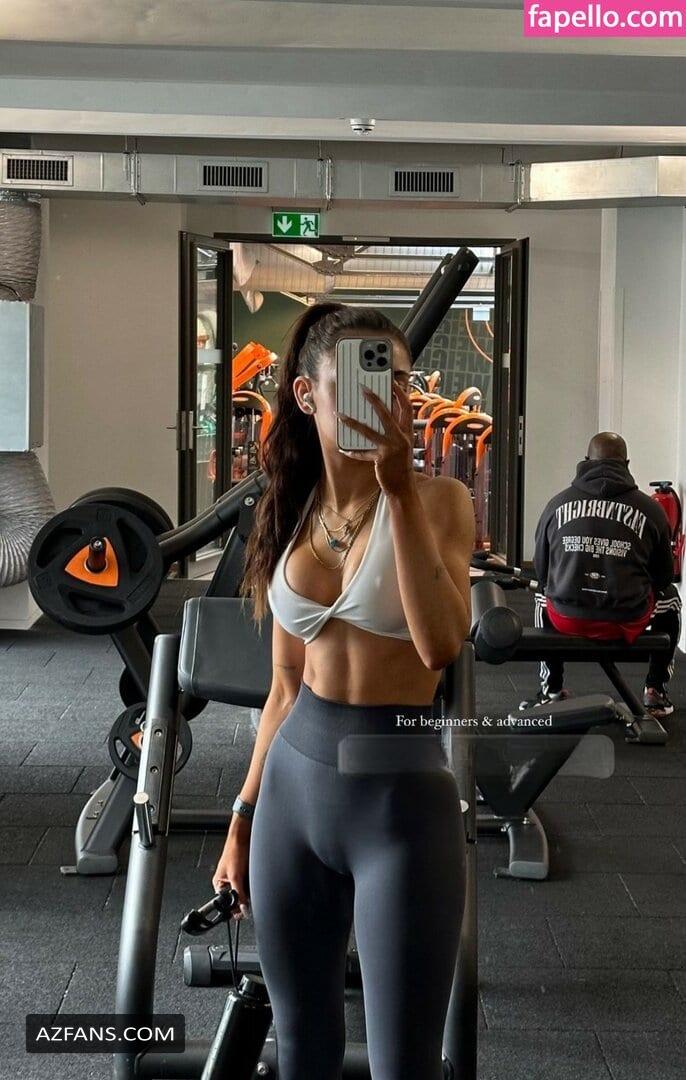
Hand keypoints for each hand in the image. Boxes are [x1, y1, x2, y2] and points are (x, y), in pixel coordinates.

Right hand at [212, 819, 251, 919]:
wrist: (244, 836)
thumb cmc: (234, 850)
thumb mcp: (236, 876)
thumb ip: (239, 894)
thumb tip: (243, 910)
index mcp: (219, 884)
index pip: (226, 903)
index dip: (235, 908)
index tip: (243, 911)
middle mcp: (227, 882)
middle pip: (237, 898)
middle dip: (244, 898)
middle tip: (248, 893)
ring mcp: (237, 877)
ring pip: (245, 891)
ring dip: (249, 890)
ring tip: (249, 880)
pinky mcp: (245, 873)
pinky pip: (250, 884)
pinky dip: (253, 883)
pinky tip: (253, 878)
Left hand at [336, 383, 414, 498]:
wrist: (404, 487)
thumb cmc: (400, 465)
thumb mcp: (402, 446)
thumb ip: (395, 431)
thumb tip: (379, 416)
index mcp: (407, 432)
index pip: (406, 408)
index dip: (400, 394)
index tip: (392, 382)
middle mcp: (401, 438)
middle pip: (386, 414)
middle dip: (375, 399)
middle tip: (363, 388)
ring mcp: (392, 448)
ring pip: (369, 431)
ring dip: (353, 422)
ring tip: (340, 415)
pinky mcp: (382, 459)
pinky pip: (363, 452)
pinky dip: (352, 451)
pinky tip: (343, 449)